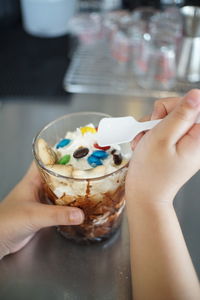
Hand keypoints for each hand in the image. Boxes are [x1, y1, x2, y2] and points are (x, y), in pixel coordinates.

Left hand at [0, 163, 83, 258]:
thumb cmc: (7, 222)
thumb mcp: (34, 215)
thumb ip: (57, 215)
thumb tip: (80, 214)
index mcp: (32, 180)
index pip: (46, 160)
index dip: (59, 154)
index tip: (75, 152)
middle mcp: (37, 188)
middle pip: (56, 174)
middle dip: (70, 171)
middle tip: (87, 169)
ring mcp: (39, 200)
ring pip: (58, 190)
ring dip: (70, 189)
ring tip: (87, 186)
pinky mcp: (42, 213)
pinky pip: (58, 205)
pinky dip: (68, 205)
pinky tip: (78, 206)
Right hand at [125, 89, 199, 203]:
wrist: (144, 194)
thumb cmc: (151, 172)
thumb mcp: (162, 137)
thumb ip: (179, 114)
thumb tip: (195, 94)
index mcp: (199, 137)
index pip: (195, 104)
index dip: (175, 105)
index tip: (163, 118)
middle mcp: (196, 138)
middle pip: (180, 108)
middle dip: (159, 116)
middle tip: (150, 131)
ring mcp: (186, 142)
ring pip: (169, 117)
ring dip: (152, 126)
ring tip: (145, 142)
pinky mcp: (177, 144)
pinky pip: (165, 128)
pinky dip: (151, 133)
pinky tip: (145, 144)